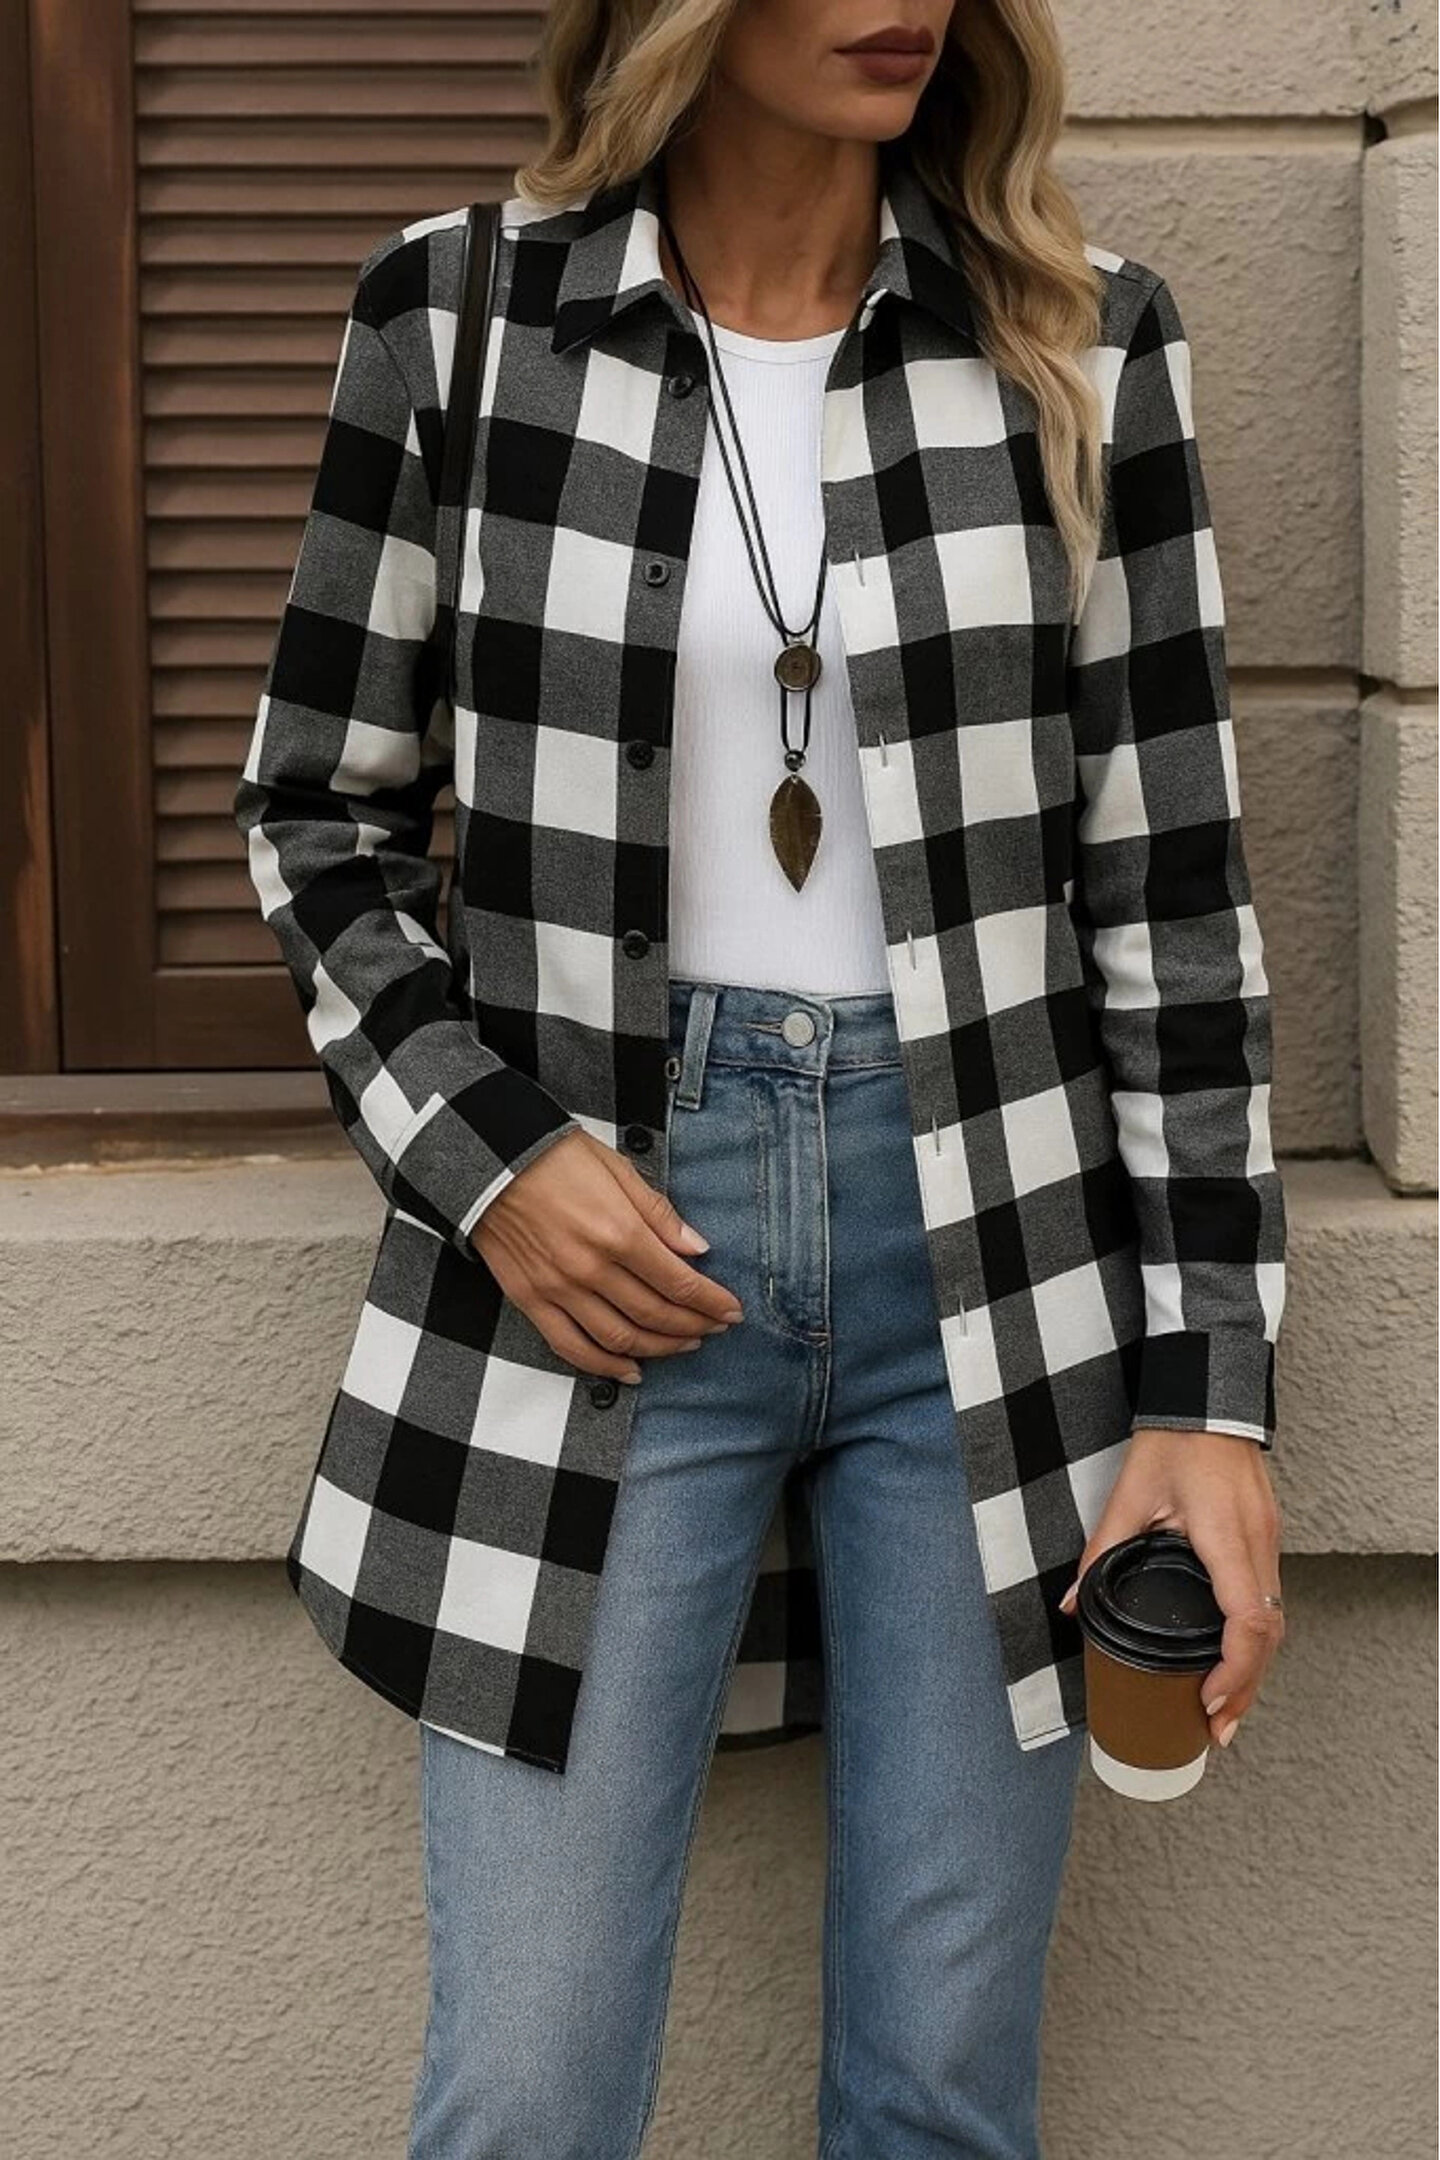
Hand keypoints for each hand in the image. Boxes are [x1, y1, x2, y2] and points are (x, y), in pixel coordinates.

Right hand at [471, 1129, 743, 1382]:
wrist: (489, 1160)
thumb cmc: (554, 1157)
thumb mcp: (618, 1169)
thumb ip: (659, 1214)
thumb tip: (698, 1247)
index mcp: (619, 1232)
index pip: (680, 1283)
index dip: (712, 1302)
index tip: (732, 1310)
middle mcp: (591, 1269)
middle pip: (657, 1315)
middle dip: (694, 1326)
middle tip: (714, 1328)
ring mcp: (559, 1290)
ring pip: (621, 1339)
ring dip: (660, 1348)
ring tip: (684, 1345)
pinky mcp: (531, 1301)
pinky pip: (572, 1347)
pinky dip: (605, 1367)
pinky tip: (631, 1370)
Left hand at [1058, 1427, 1284, 1751]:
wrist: (1207, 1395)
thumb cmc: (1172, 1441)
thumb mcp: (1127, 1496)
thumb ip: (1100, 1553)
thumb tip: (1071, 1605)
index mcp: (1225, 1535)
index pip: (1246, 1620)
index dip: (1233, 1670)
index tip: (1208, 1701)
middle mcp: (1258, 1542)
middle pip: (1269, 1634)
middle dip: (1246, 1687)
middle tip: (1216, 1728)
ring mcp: (1269, 1539)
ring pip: (1276, 1620)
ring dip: (1254, 1668)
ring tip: (1224, 1708)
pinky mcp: (1267, 1536)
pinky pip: (1271, 1600)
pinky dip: (1255, 1639)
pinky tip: (1234, 1660)